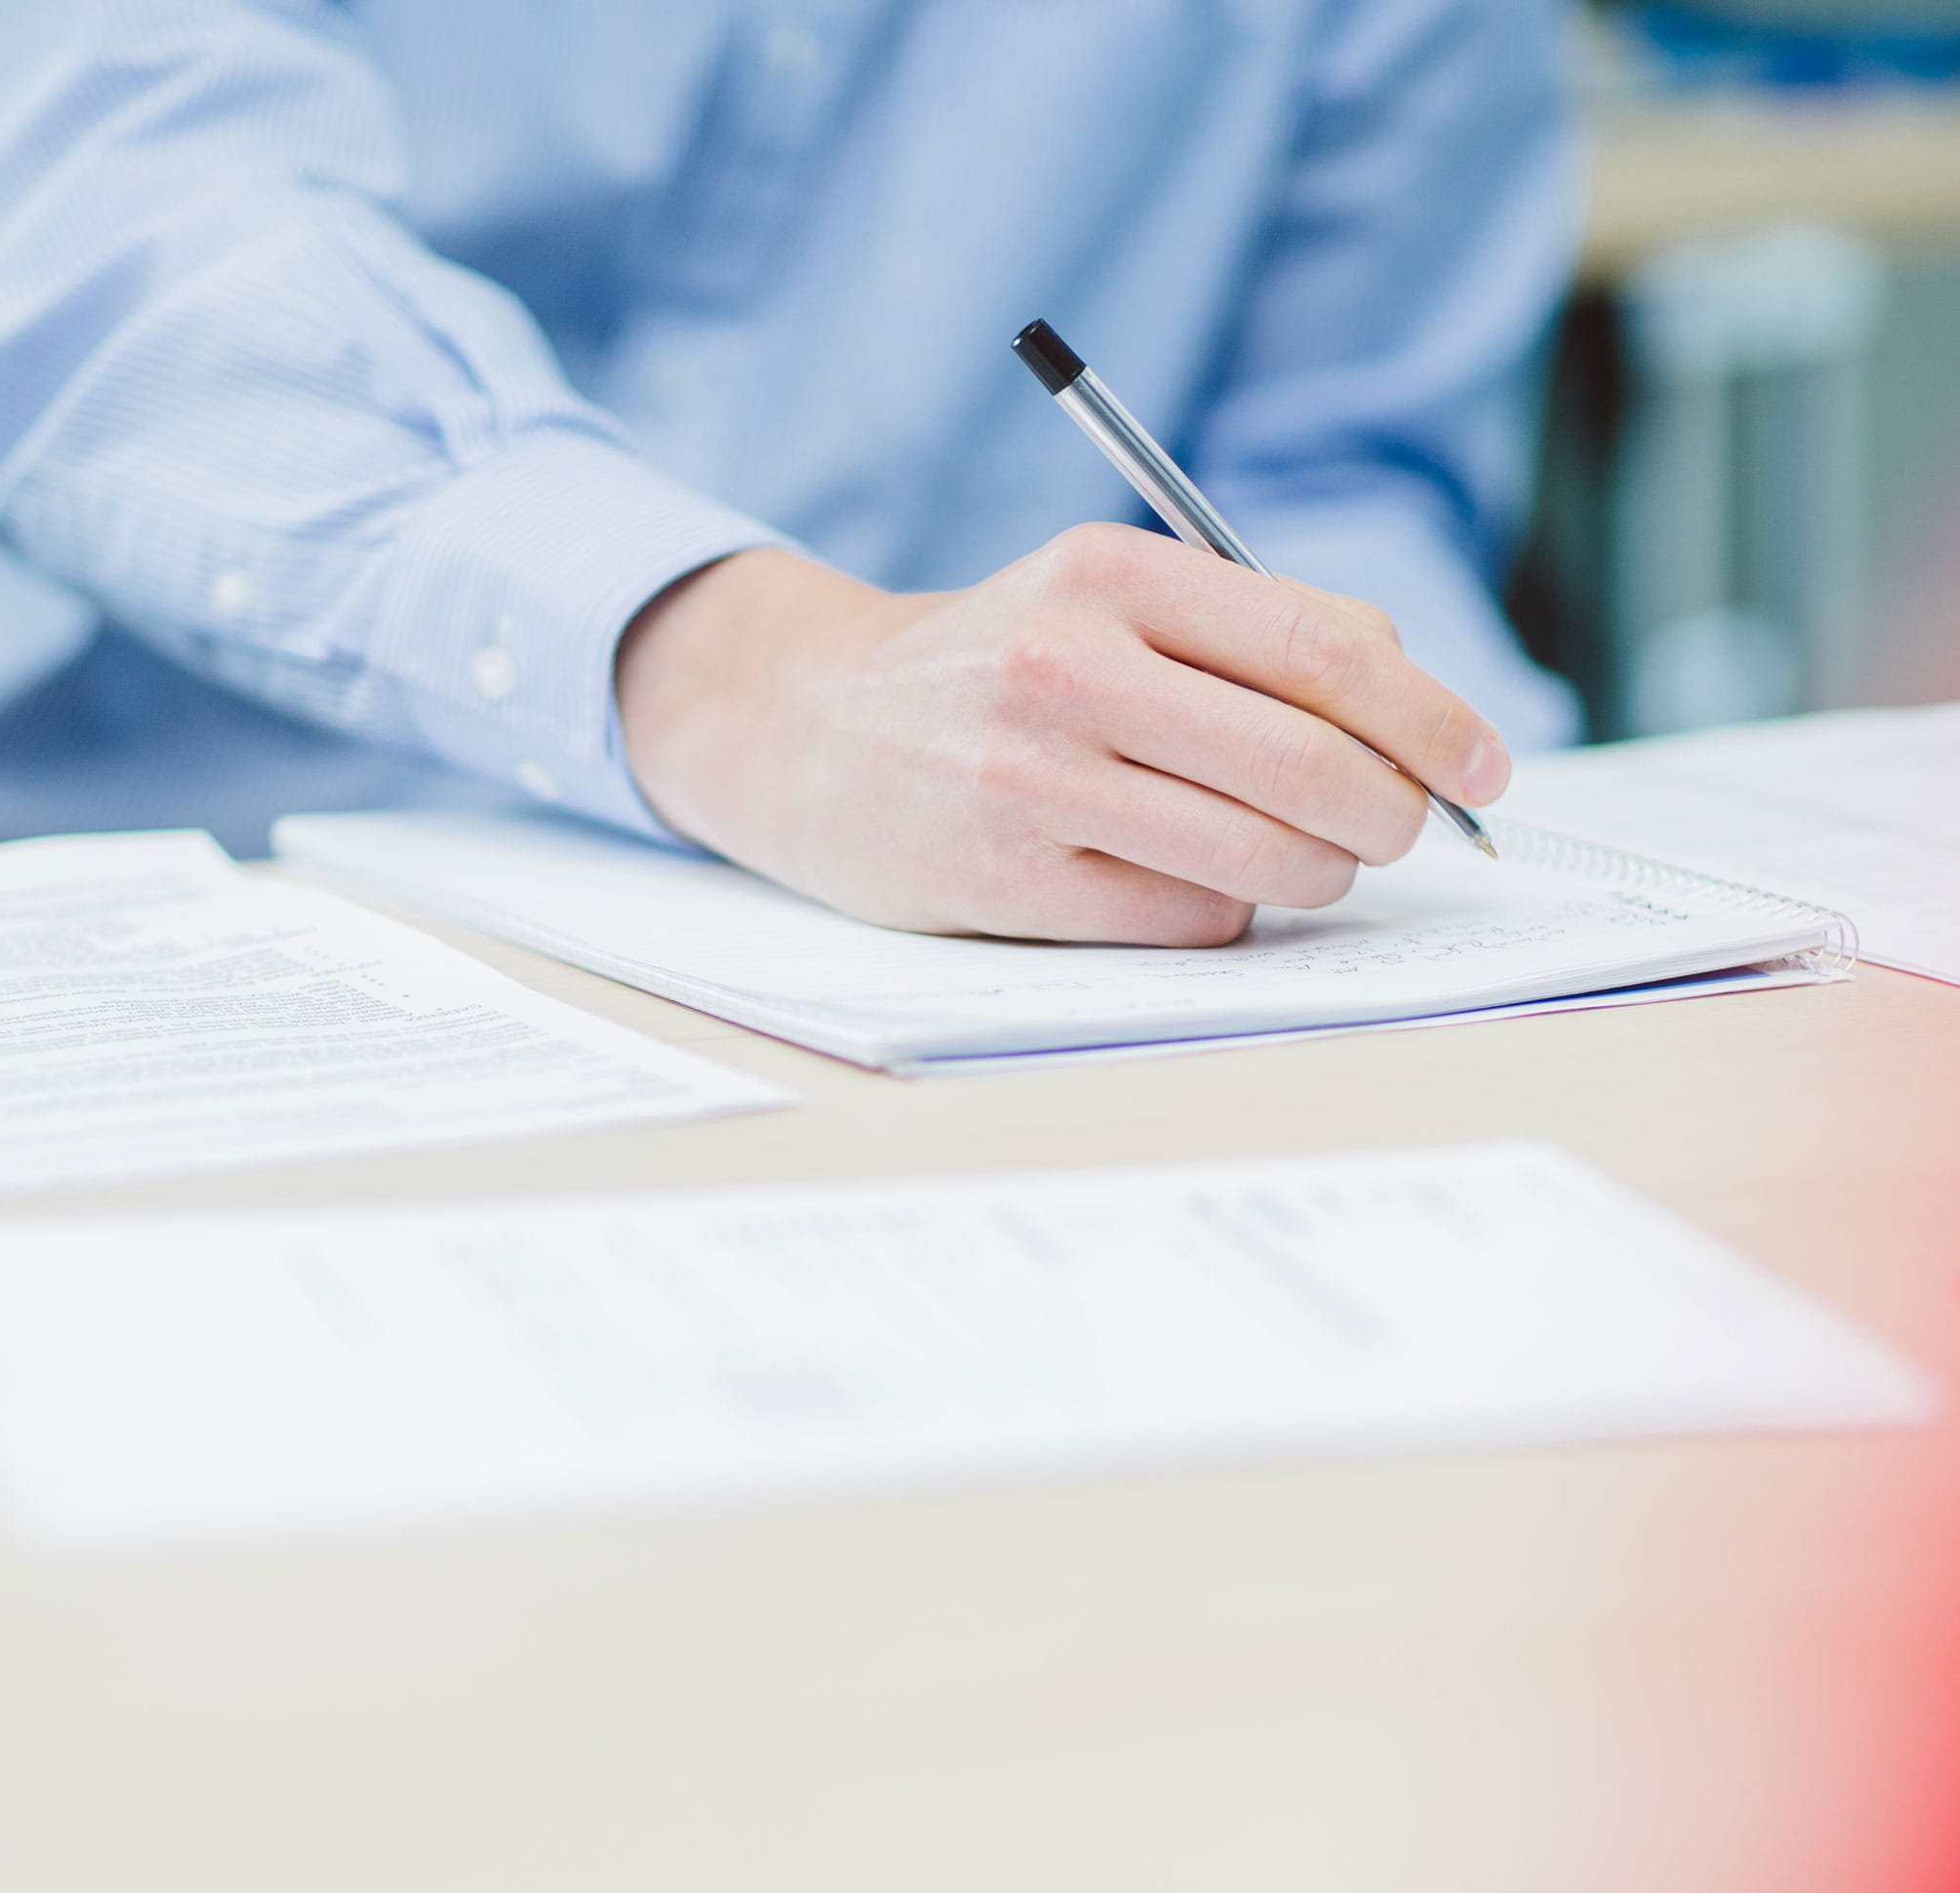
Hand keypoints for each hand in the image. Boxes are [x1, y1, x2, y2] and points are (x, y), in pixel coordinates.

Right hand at [614, 529, 1511, 945]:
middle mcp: (1069, 668)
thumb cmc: (992, 667)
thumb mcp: (1102, 598)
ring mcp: (1032, 781)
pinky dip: (1227, 912)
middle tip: (1406, 831)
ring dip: (1320, 874)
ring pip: (1260, 856)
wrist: (807, 727)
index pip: (1327, 650)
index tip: (1485, 766)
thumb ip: (1245, 632)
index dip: (1432, 720)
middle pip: (1310, 765)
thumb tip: (1412, 709)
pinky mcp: (1005, 879)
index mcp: (1112, 575)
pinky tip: (1199, 884)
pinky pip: (1185, 918)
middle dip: (1396, 815)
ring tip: (1308, 861)